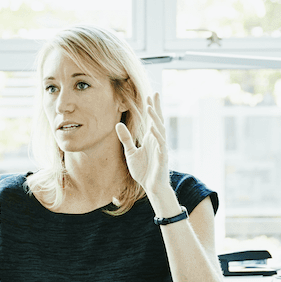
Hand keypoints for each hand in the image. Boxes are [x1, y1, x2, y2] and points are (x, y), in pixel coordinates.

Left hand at [116, 93, 178, 212]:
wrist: (151, 187)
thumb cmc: (143, 170)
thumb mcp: (130, 152)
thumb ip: (125, 139)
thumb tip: (118, 124)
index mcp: (150, 138)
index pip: (151, 120)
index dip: (151, 109)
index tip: (149, 96)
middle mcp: (157, 140)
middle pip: (158, 121)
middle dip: (156, 108)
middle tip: (155, 94)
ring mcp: (161, 148)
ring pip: (160, 130)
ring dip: (155, 119)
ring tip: (150, 108)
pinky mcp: (163, 157)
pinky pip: (161, 144)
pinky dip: (157, 136)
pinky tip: (153, 128)